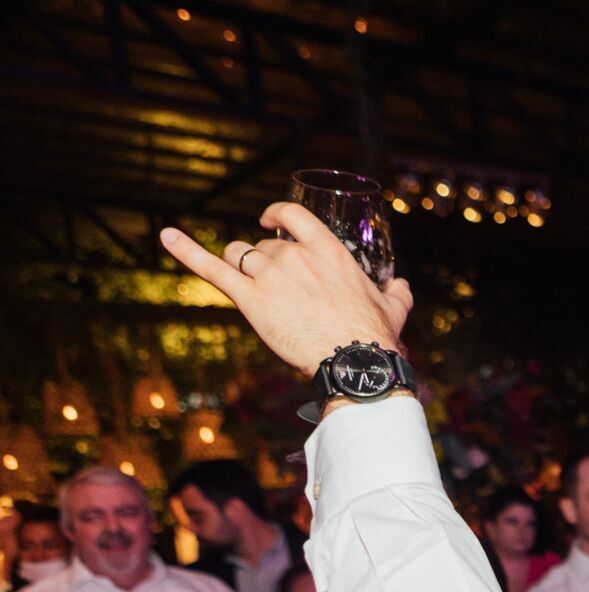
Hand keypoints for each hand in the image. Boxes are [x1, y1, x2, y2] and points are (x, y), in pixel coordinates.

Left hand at [158, 205, 412, 377]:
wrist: (353, 361)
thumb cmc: (375, 335)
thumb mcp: (394, 307)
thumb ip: (397, 292)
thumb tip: (403, 286)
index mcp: (328, 250)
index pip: (292, 216)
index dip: (275, 213)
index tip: (267, 218)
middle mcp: (295, 255)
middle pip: (262, 245)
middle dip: (262, 261)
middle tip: (274, 288)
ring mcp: (270, 275)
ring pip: (238, 256)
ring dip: (238, 266)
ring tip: (248, 286)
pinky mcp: (250, 299)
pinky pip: (211, 269)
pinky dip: (185, 250)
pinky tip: (166, 235)